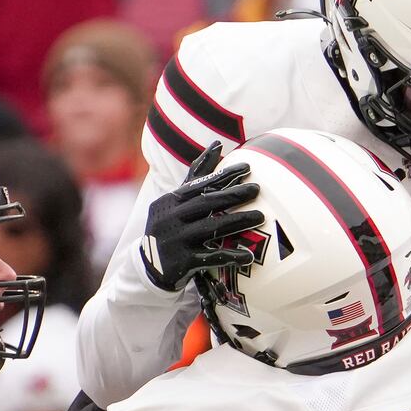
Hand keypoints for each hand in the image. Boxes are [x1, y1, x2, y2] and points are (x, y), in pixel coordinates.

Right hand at [140, 143, 264, 291]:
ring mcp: (176, 241)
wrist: (149, 265)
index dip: (224, 176)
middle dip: (233, 195)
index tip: (247, 168)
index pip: (200, 185)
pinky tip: (248, 255)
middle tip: (257, 190)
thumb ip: (198, 175)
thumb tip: (217, 144)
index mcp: (171, 201)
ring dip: (237, 222)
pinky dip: (230, 256)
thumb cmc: (172, 225)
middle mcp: (171, 218)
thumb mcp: (177, 200)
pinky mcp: (182, 263)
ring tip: (260, 216)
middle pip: (206, 203)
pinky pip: (210, 258)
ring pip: (210, 229)